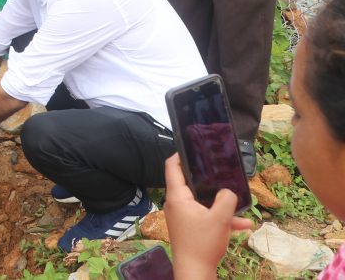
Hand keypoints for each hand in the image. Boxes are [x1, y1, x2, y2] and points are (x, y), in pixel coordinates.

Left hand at [164, 155, 251, 279]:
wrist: (195, 272)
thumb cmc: (202, 243)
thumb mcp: (219, 219)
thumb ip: (226, 199)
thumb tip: (228, 191)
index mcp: (177, 196)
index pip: (172, 167)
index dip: (180, 154)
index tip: (193, 148)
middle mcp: (177, 204)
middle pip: (190, 183)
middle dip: (208, 178)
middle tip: (220, 169)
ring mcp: (183, 216)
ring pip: (203, 202)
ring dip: (221, 203)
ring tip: (240, 203)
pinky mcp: (191, 228)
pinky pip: (207, 218)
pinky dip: (222, 219)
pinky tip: (244, 225)